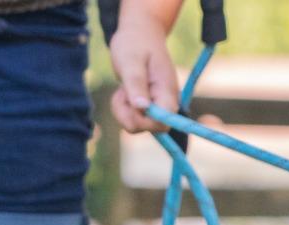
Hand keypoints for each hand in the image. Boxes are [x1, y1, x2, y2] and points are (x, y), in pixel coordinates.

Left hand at [109, 0, 180, 133]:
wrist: (139, 33)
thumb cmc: (135, 43)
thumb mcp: (131, 60)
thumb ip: (136, 84)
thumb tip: (142, 108)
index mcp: (166, 91)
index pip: (163, 123)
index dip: (145, 121)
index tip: (132, 104)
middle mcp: (165, 102)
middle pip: (148, 128)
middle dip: (129, 115)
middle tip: (123, 92)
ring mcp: (157, 106)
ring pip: (136, 125)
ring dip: (123, 110)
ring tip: (123, 88)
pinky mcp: (148, 107)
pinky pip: (132, 119)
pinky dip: (123, 109)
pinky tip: (124, 91)